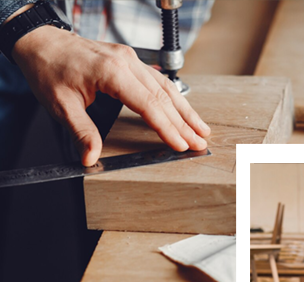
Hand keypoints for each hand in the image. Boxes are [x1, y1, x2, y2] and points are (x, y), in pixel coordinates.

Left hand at [12, 26, 210, 165]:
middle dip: (185, 122)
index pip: (149, 105)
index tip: (181, 145)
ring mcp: (130, 59)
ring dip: (185, 110)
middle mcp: (126, 63)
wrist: (41, 42)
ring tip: (201, 128)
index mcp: (111, 72)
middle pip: (164, 96)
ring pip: (166, 87)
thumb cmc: (50, 70)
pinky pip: (158, 80)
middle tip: (201, 142)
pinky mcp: (130, 61)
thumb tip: (91, 157)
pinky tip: (183, 110)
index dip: (167, 128)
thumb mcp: (61, 105)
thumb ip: (81, 132)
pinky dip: (174, 97)